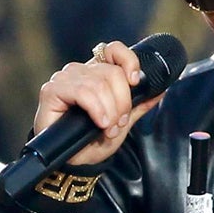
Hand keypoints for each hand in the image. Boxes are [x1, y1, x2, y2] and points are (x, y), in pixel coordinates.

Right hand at [30, 42, 163, 169]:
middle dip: (122, 102)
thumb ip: (139, 105)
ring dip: (109, 110)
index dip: (128, 61)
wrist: (72, 162)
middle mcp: (79, 72)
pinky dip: (96, 108)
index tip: (135, 82)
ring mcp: (64, 79)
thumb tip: (161, 89)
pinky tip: (99, 122)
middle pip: (112, 72)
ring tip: (108, 128)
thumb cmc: (91, 141)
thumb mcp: (122, 122)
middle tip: (119, 123)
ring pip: (99, 83)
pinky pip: (82, 91)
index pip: (113, 50)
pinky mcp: (51, 90)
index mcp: (96, 73)